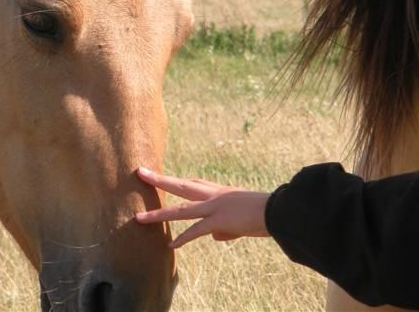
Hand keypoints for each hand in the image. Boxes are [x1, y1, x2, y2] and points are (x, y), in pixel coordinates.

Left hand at [135, 167, 270, 247]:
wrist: (279, 211)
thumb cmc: (265, 213)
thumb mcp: (241, 218)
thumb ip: (225, 226)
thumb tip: (215, 236)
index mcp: (219, 192)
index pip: (193, 184)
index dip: (176, 182)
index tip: (161, 176)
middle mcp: (213, 195)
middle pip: (180, 185)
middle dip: (159, 180)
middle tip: (140, 172)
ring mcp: (215, 207)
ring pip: (180, 209)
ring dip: (159, 214)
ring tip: (139, 217)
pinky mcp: (220, 221)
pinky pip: (197, 230)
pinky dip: (184, 238)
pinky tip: (171, 245)